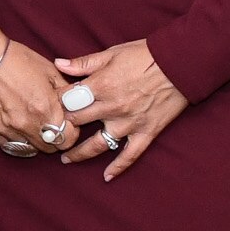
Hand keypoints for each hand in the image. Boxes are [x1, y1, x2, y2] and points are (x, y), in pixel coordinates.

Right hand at [0, 28, 82, 162]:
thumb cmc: (17, 59)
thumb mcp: (50, 71)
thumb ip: (66, 92)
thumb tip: (75, 103)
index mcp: (45, 109)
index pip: (68, 138)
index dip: (71, 131)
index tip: (68, 123)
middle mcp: (27, 124)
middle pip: (51, 147)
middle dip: (55, 137)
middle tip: (52, 123)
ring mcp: (7, 129)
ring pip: (31, 149)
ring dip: (36, 140)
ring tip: (35, 125)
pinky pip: (10, 146)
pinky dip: (18, 140)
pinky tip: (19, 127)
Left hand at [49, 40, 185, 182]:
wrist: (182, 63)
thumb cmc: (145, 55)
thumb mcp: (111, 54)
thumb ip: (84, 63)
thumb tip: (58, 64)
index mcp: (101, 86)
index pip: (67, 100)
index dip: (55, 103)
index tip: (48, 107)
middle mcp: (112, 108)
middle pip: (77, 123)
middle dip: (62, 127)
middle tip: (51, 133)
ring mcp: (129, 123)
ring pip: (98, 145)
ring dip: (79, 154)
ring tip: (65, 159)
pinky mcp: (146, 132)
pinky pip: (130, 155)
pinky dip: (118, 167)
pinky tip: (106, 176)